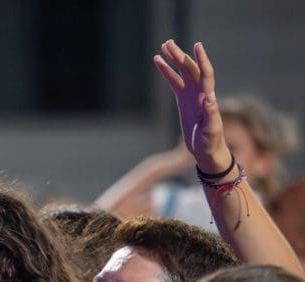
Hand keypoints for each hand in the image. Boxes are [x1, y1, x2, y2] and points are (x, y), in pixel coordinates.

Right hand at [154, 39, 229, 172]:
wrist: (206, 149)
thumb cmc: (210, 141)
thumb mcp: (211, 129)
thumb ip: (211, 113)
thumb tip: (210, 96)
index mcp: (207, 96)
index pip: (205, 73)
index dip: (201, 60)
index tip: (197, 46)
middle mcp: (200, 91)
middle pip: (190, 68)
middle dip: (180, 56)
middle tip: (168, 44)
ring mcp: (191, 94)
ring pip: (181, 72)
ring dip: (173, 59)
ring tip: (163, 47)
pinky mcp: (183, 99)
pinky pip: (174, 81)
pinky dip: (167, 72)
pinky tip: (158, 63)